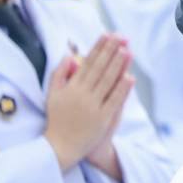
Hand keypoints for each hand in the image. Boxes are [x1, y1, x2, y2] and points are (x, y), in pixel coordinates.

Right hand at [43, 33, 134, 170]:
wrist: (60, 146)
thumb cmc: (57, 119)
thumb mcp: (53, 94)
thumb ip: (60, 74)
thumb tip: (70, 55)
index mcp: (71, 87)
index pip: (87, 62)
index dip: (98, 48)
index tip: (106, 35)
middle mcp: (82, 94)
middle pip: (99, 68)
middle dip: (111, 51)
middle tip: (121, 37)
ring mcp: (93, 106)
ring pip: (108, 82)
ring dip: (118, 65)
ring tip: (128, 50)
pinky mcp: (102, 119)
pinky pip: (114, 101)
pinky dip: (122, 89)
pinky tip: (130, 77)